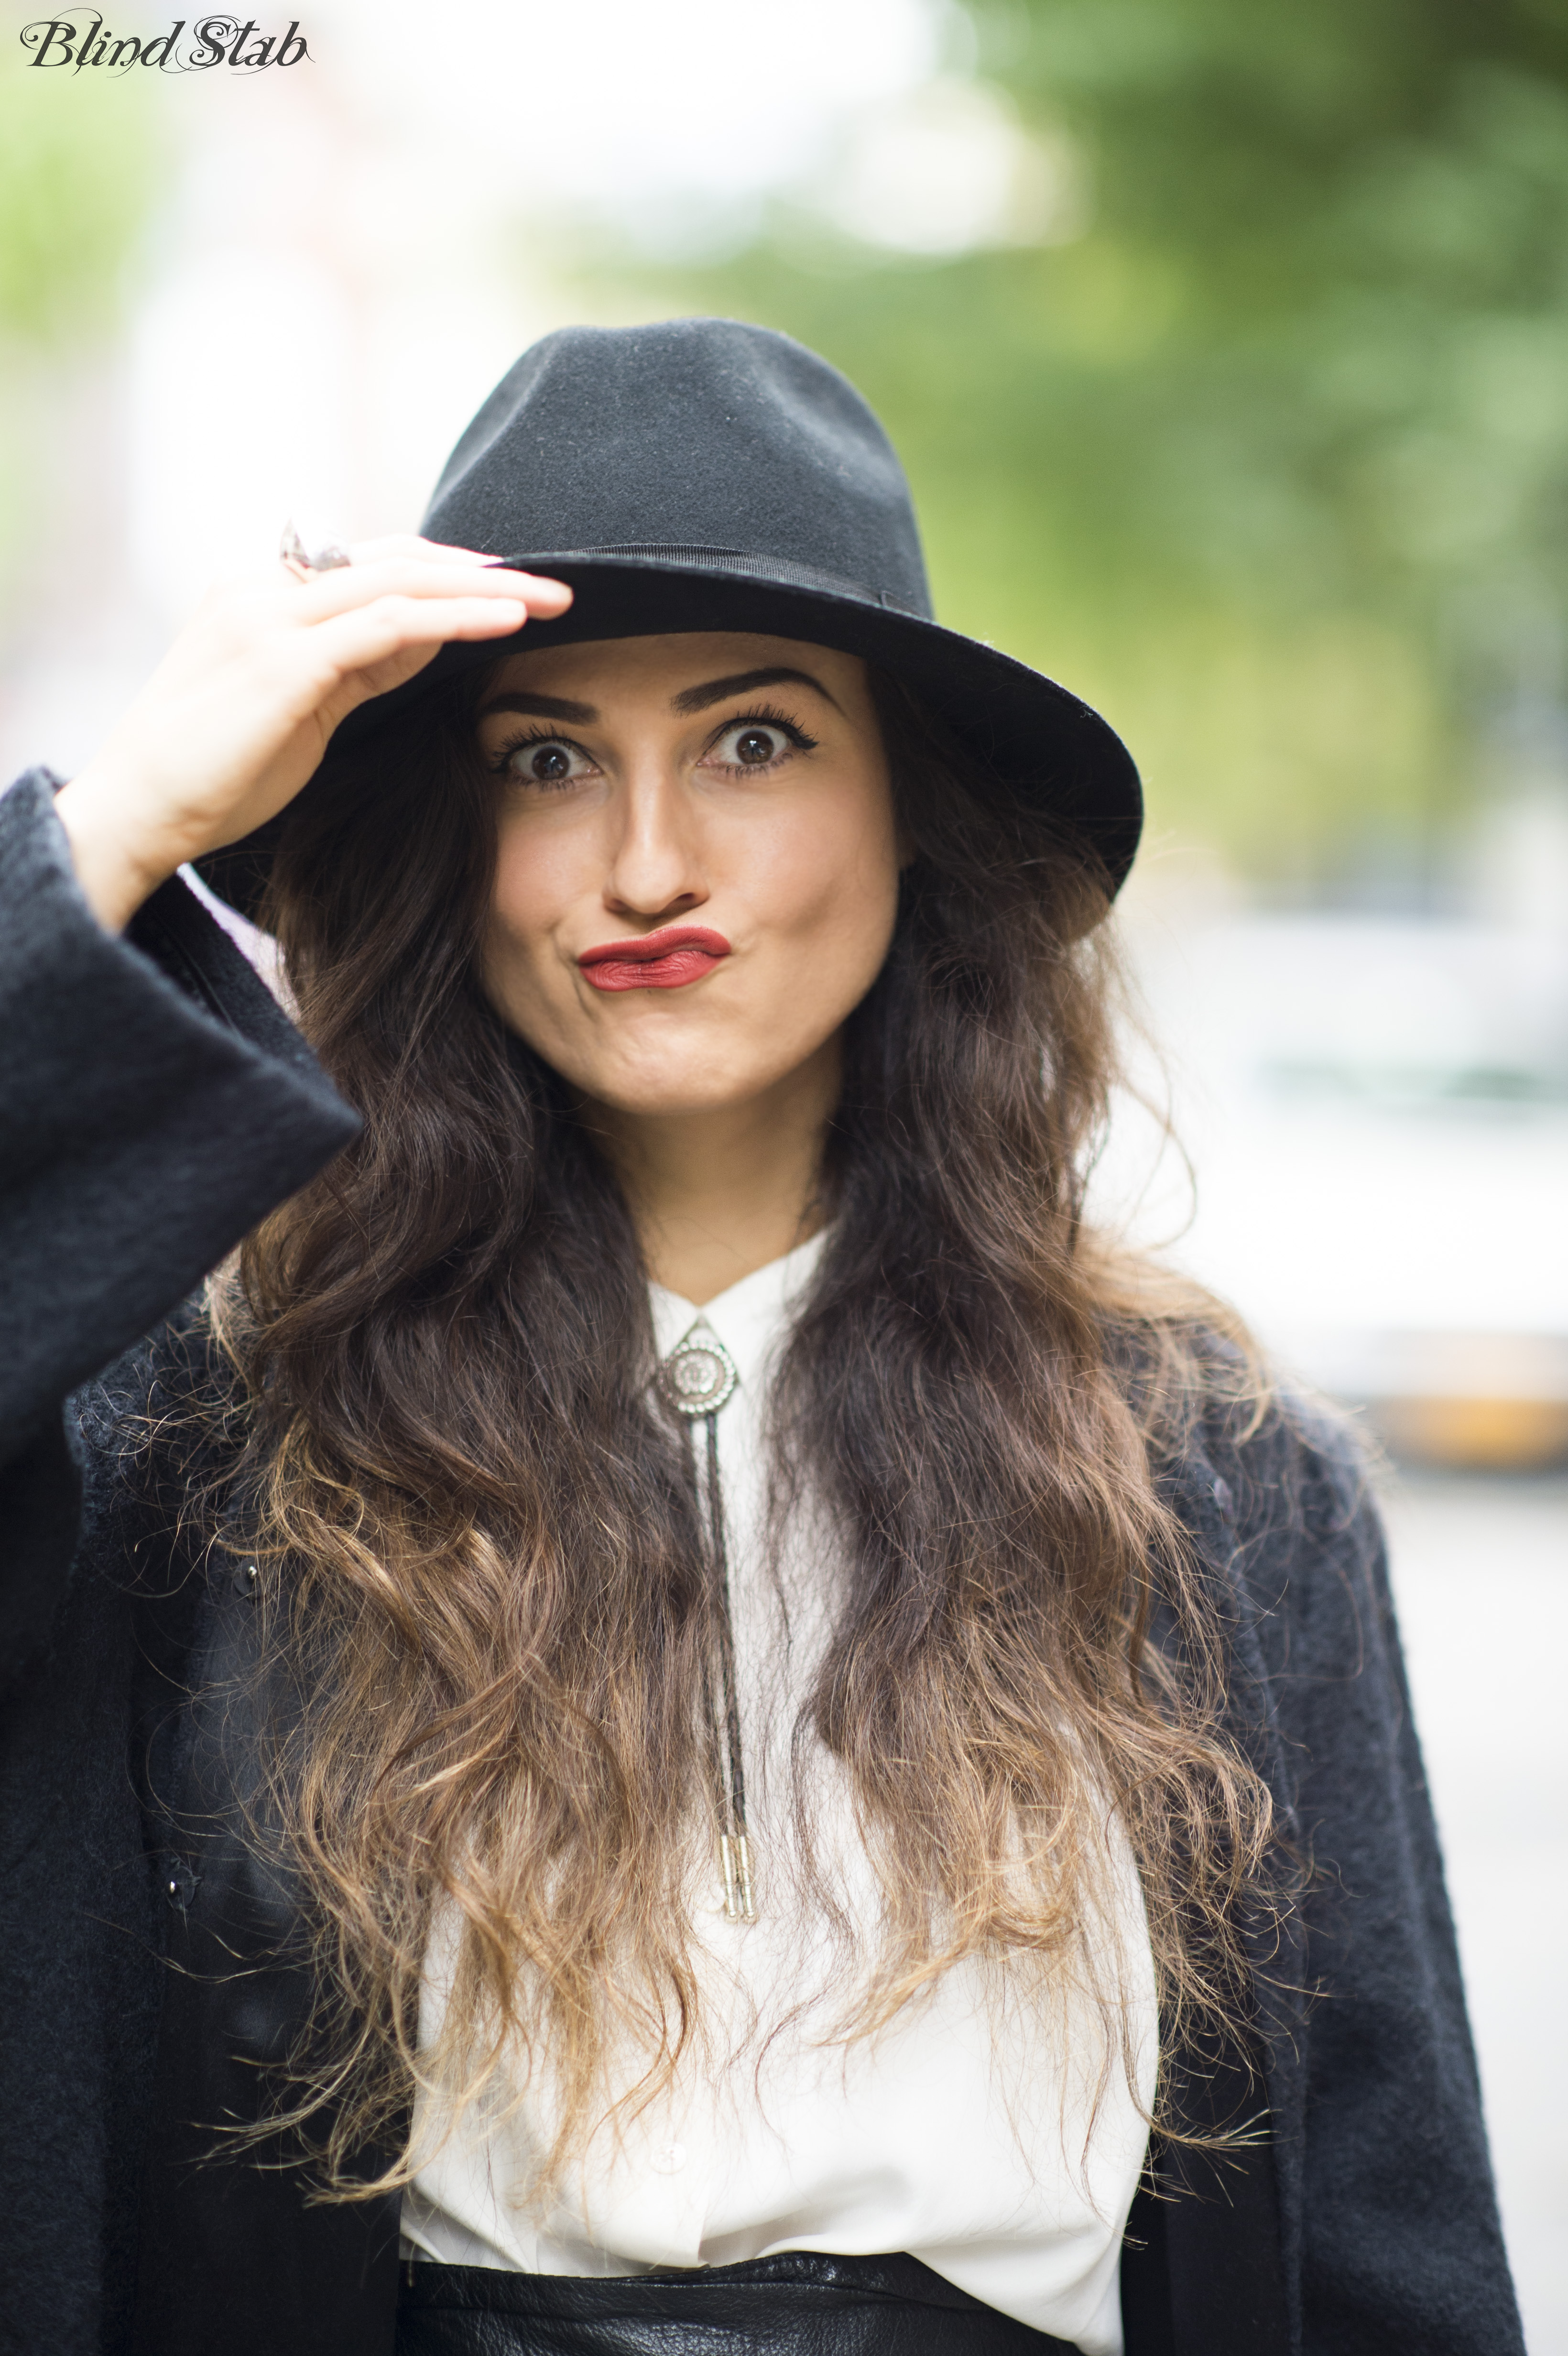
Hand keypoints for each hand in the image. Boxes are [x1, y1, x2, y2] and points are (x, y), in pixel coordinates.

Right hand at [53, 535, 571, 931]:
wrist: (137, 813)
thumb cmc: (215, 774)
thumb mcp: (301, 708)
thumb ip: (355, 665)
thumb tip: (424, 639)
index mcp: (260, 593)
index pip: (372, 561)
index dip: (449, 569)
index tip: (512, 588)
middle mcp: (262, 589)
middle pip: (396, 558)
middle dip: (482, 569)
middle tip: (556, 585)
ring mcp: (269, 618)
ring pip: (401, 581)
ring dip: (486, 588)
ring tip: (551, 599)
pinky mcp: (283, 660)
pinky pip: (389, 623)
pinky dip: (455, 617)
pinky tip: (506, 622)